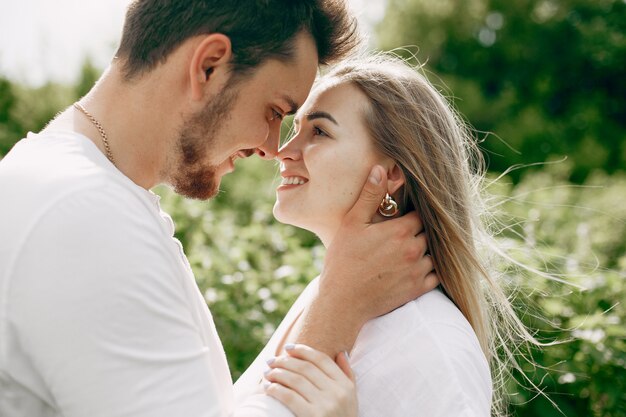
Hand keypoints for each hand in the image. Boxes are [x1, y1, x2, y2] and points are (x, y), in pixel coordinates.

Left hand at [265, 344, 355, 416]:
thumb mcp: (352, 399)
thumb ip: (348, 375)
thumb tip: (341, 352)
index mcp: (346, 386)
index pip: (321, 359)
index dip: (303, 350)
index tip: (288, 348)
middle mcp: (336, 393)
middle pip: (305, 367)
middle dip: (285, 361)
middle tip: (271, 360)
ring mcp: (325, 405)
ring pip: (295, 379)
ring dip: (277, 373)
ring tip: (266, 372)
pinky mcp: (311, 416)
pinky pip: (288, 396)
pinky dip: (275, 389)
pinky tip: (267, 387)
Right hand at [297, 165, 438, 355]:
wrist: (343, 301)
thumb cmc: (343, 260)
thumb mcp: (352, 223)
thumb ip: (370, 195)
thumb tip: (380, 169)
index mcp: (401, 230)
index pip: (421, 213)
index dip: (413, 212)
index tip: (404, 215)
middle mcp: (415, 249)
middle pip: (428, 232)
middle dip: (418, 230)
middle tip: (403, 232)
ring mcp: (419, 270)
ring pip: (434, 253)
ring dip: (425, 250)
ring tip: (408, 250)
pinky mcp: (418, 289)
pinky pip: (436, 275)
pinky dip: (430, 270)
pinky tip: (415, 267)